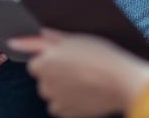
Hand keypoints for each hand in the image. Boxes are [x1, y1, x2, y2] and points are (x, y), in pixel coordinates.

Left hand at [8, 30, 148, 117]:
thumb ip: (47, 39)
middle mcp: (44, 83)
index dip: (50, 58)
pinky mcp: (67, 113)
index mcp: (43, 62)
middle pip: (43, 78)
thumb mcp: (74, 39)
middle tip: (77, 68)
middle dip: (55, 74)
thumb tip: (26, 38)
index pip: (34, 61)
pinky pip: (61, 108)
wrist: (122, 81)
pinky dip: (69, 103)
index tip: (65, 58)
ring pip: (51, 94)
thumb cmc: (100, 56)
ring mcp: (56, 101)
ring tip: (83, 82)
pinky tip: (84, 94)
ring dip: (61, 89)